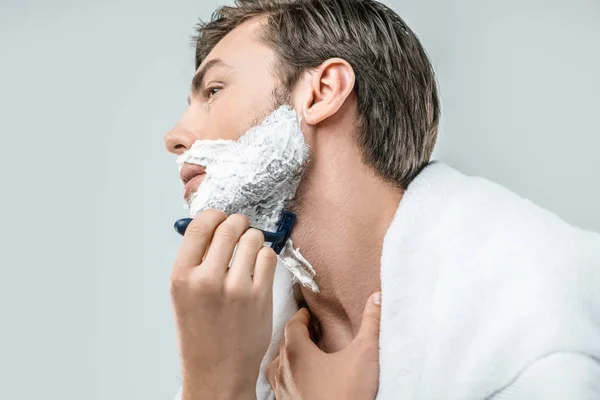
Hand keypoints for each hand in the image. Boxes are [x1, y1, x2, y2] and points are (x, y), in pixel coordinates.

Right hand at [169, 210, 276, 399]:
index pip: (201, 225)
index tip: (221, 219)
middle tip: (240, 230)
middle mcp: (206, 279)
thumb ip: (196, 261)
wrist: (217, 371)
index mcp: (181, 276)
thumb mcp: (183, 294)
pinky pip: (269, 257)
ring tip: (249, 252)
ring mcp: (235, 288)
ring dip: (254, 239)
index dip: (215, 216)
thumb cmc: (200, 333)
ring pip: (253, 238)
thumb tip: (215, 226)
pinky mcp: (260, 297)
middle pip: (230, 226)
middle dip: (238, 224)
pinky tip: (258, 268)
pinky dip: (266, 256)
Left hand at [266, 292, 381, 399]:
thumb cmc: (348, 394)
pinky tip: (302, 384)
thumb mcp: (365, 355)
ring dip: (289, 359)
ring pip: (277, 367)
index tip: (308, 313)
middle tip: (311, 332)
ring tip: (304, 357)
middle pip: (283, 345)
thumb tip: (377, 297)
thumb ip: (372, 324)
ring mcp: (281, 392)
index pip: (292, 325)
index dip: (301, 317)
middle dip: (296, 335)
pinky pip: (280, 387)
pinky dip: (288, 379)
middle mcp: (283, 371)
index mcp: (296, 353)